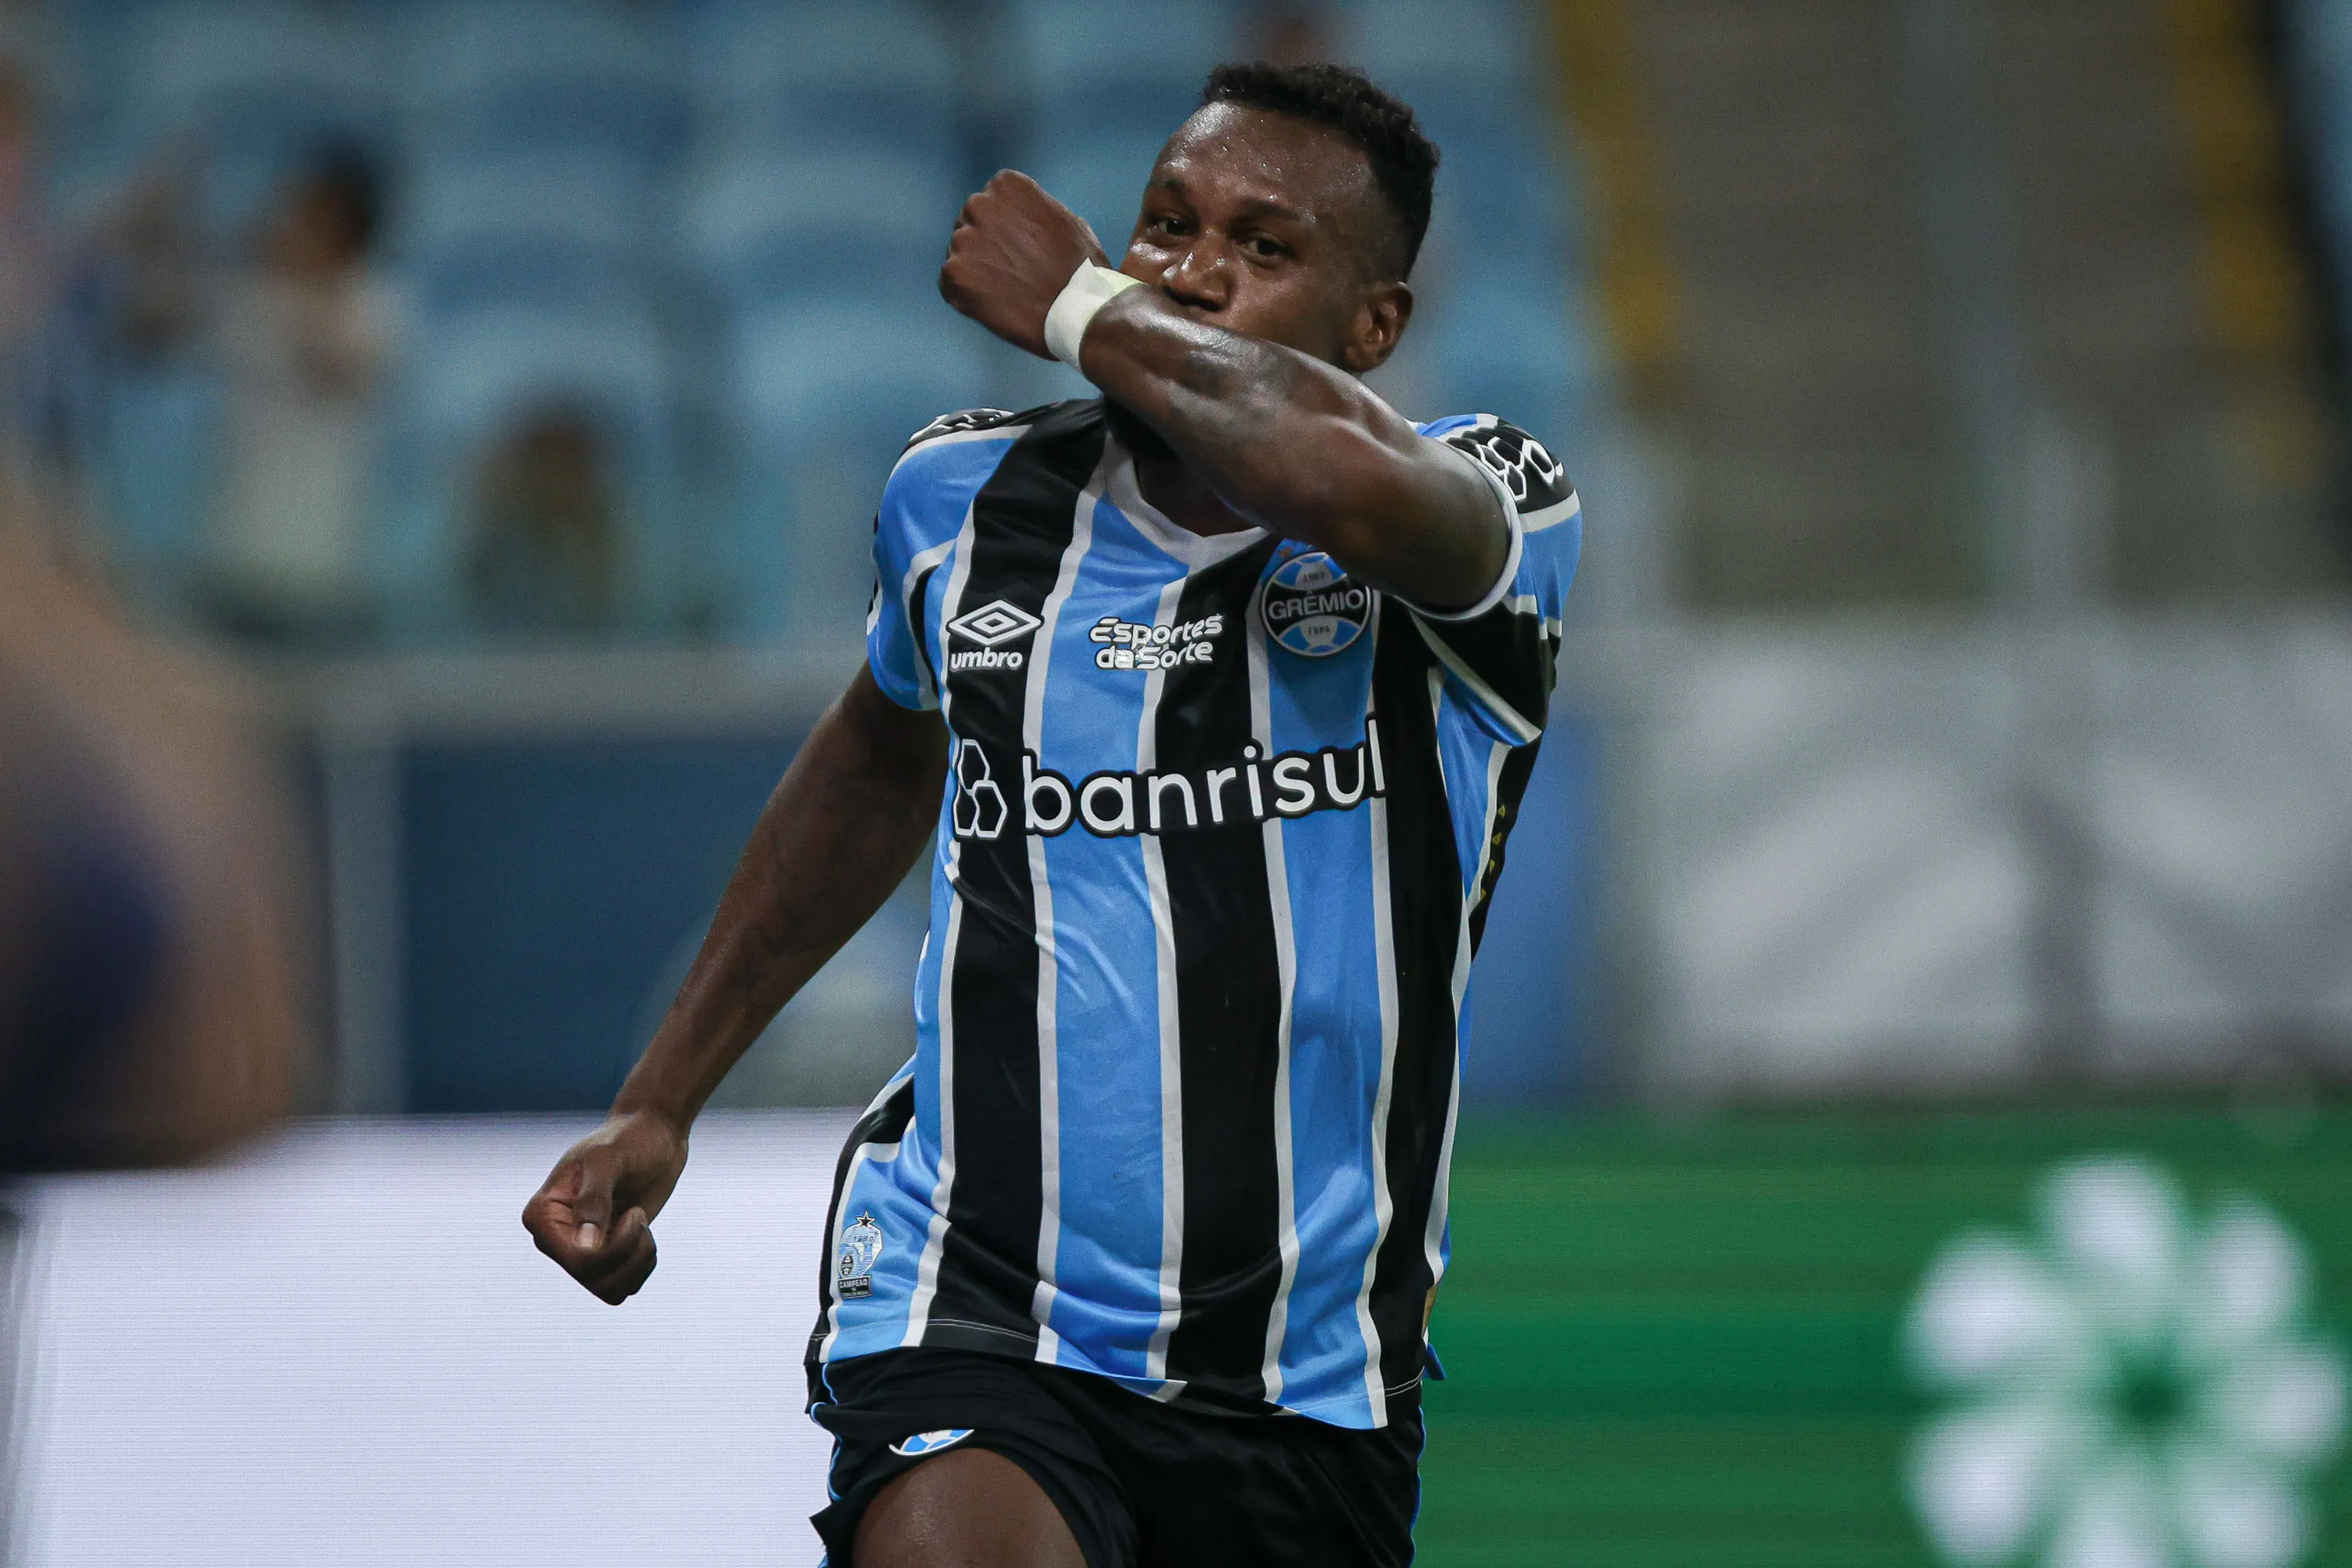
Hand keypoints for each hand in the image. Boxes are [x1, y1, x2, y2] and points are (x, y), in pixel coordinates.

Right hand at [520, 1109, 688, 1304]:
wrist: (652, 1135)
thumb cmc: (627, 1140)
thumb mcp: (609, 1160)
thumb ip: (594, 1200)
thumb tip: (584, 1249)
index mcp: (541, 1215)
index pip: (576, 1262)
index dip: (614, 1250)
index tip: (634, 1213)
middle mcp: (553, 1239)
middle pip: (593, 1279)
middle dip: (629, 1253)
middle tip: (638, 1214)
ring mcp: (578, 1250)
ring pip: (610, 1290)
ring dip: (638, 1261)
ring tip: (640, 1222)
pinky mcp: (605, 1257)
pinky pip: (624, 1286)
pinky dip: (643, 1265)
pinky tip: (645, 1234)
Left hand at [939, 170, 1111, 357]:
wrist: (1076, 311)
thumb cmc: (1081, 268)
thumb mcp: (1066, 220)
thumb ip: (1034, 211)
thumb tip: (1022, 218)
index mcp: (1006, 185)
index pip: (991, 199)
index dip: (1006, 224)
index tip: (1023, 244)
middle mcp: (979, 204)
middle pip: (971, 221)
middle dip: (986, 242)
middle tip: (1012, 269)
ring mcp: (963, 239)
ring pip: (960, 252)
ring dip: (976, 268)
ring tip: (1006, 289)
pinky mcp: (954, 273)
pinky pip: (950, 281)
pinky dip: (967, 293)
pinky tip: (994, 302)